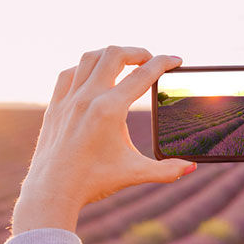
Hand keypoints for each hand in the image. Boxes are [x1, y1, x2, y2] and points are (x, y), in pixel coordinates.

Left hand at [12, 46, 195, 234]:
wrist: (52, 191)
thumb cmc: (93, 181)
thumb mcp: (134, 173)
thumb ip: (167, 170)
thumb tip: (190, 167)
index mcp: (109, 110)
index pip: (143, 75)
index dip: (164, 63)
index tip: (176, 60)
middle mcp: (88, 98)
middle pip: (115, 55)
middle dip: (137, 52)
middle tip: (150, 60)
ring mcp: (69, 99)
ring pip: (90, 57)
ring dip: (110, 55)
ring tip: (124, 62)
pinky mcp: (55, 105)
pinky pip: (69, 73)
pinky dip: (85, 68)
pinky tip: (94, 75)